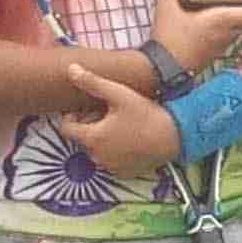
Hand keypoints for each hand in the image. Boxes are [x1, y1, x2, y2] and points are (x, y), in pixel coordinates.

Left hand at [64, 61, 180, 176]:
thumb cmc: (146, 114)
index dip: (72, 116)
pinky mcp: (124, 173)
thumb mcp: (119, 94)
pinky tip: (129, 139)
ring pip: (97, 150)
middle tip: (108, 113)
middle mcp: (97, 157)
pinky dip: (115, 152)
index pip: (66, 128)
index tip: (87, 108)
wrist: (175, 136)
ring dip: (102, 139)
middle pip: (83, 139)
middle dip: (90, 126)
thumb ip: (92, 82)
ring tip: (120, 125)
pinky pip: (111, 161)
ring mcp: (110, 167)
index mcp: (92, 138)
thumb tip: (70, 69)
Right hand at [149, 0, 241, 73]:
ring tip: (224, 7)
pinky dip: (227, 30)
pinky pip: (228, 40)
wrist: (162, 69)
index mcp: (221, 20)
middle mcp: (226, 34)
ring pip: (240, 31)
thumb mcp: (166, 9)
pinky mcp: (213, 55)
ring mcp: (221, 46)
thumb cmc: (169, 40)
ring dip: (238, 19)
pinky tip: (212, 24)